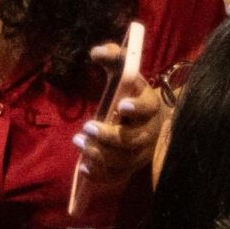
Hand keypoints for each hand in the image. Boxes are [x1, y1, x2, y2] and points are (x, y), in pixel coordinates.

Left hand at [75, 38, 162, 188]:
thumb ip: (113, 56)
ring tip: (79, 142)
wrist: (148, 118)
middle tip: (87, 127)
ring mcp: (141, 152)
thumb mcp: (124, 69)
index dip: (138, 108)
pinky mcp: (130, 166)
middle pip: (134, 140)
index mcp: (150, 105)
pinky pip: (118, 175)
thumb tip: (96, 53)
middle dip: (110, 136)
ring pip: (124, 160)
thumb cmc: (130, 90)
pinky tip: (84, 167)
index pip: (149, 108)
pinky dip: (101, 174)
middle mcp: (149, 131)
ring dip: (100, 154)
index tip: (121, 105)